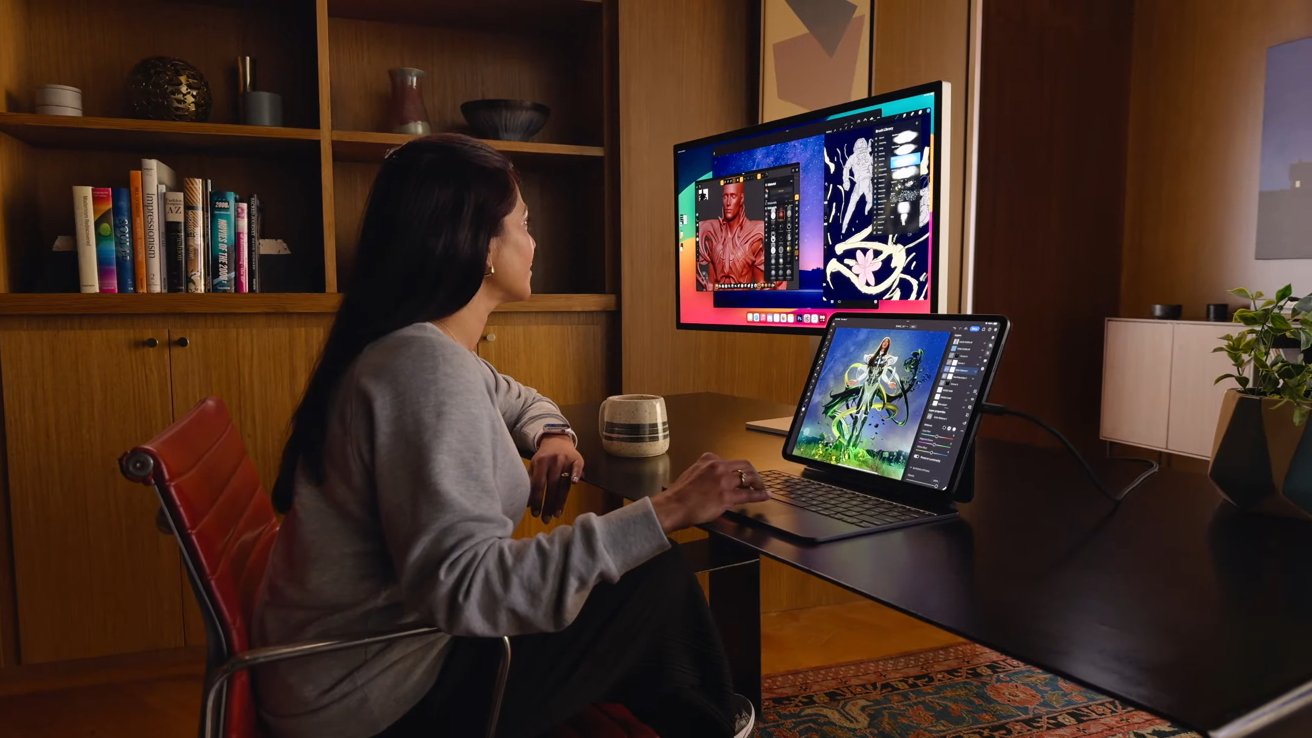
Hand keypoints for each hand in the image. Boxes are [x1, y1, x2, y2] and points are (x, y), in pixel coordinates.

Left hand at [529, 435, 583, 523]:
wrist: (557, 440)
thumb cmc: (544, 456)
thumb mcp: (534, 465)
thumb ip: (531, 480)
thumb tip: (527, 502)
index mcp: (540, 462)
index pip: (538, 484)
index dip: (536, 499)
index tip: (535, 513)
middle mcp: (553, 461)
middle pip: (551, 486)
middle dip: (548, 504)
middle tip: (545, 519)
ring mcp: (566, 460)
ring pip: (563, 483)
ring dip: (560, 500)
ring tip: (556, 514)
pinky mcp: (577, 460)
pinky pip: (576, 468)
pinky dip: (576, 474)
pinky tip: (575, 484)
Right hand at [649, 453, 767, 532]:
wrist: (674, 505)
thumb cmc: (679, 494)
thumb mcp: (691, 473)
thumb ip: (705, 472)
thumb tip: (714, 480)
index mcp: (708, 459)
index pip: (729, 461)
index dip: (737, 470)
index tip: (740, 475)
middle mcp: (718, 467)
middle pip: (744, 466)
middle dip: (752, 473)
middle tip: (756, 480)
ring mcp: (723, 481)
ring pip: (748, 478)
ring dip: (757, 483)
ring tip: (761, 488)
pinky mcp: (727, 496)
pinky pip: (748, 494)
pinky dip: (758, 494)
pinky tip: (764, 495)